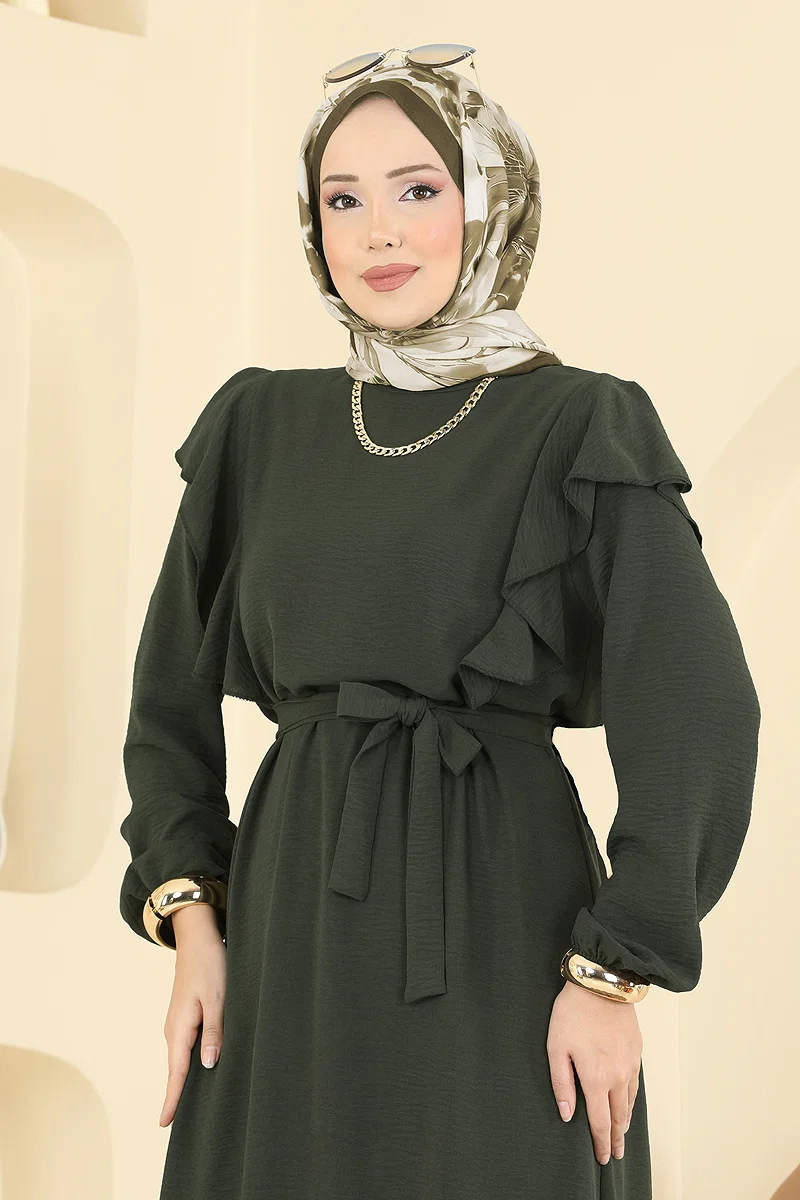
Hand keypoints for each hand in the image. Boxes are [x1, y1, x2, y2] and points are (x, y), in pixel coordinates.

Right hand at [159, 903, 226, 1127]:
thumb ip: (214, 1032)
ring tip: (188, 1105)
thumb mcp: (218, 998)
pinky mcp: (185, 1015)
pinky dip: (188, 1061)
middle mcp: (173, 1028)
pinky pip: (185, 1045)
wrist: (197, 936)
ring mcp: (177, 1022)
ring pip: (180, 1057)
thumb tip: (208, 1065)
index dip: (172, 1098)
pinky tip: (198, 1069)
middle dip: (177, 1095)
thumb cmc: (211, 964)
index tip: (164, 1124)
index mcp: (179, 1027)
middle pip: (176, 1069)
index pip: (176, 1071)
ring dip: (183, 1079)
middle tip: (176, 1124)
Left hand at [546, 978, 642, 1164]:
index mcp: (596, 1079)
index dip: (601, 1142)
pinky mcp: (637, 1051)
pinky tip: (628, 1101)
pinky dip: (632, 1099)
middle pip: (619, 1117)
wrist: (602, 984)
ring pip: (630, 1102)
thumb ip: (561, 1084)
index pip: (600, 1122)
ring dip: (626, 1121)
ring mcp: (630, 1064)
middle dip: (617, 1138)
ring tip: (622, 1134)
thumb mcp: (556, 1047)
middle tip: (615, 1154)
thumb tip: (567, 1114)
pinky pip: (635, 1083)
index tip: (602, 1158)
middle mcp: (617, 1077)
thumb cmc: (573, 1013)